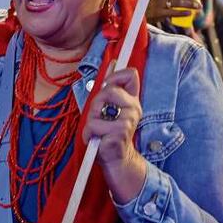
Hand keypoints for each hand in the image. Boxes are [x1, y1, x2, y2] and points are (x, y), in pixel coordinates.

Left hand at [83, 62, 146, 201]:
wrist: (116, 160)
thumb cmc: (109, 132)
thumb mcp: (109, 107)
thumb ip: (111, 87)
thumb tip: (112, 62)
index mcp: (132, 100)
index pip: (131, 75)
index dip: (115, 75)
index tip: (107, 84)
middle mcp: (134, 109)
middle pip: (108, 90)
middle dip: (95, 103)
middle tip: (98, 117)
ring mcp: (127, 121)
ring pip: (97, 109)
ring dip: (91, 121)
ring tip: (98, 131)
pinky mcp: (118, 134)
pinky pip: (93, 126)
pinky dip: (88, 134)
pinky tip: (97, 140)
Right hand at [145, 0, 202, 23]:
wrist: (133, 13)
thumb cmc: (148, 4)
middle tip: (199, 2)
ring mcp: (158, 3)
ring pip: (179, 2)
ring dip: (191, 4)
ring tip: (198, 7)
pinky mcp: (158, 13)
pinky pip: (174, 12)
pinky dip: (183, 12)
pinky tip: (189, 13)